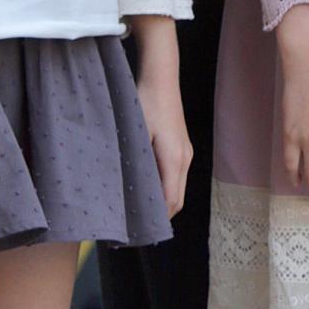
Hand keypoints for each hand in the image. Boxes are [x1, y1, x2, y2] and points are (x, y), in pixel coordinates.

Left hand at [131, 15, 191, 216]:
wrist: (161, 75)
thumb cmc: (144, 101)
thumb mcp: (134, 133)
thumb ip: (133, 163)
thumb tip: (122, 192)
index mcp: (174, 160)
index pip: (170, 202)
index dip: (156, 221)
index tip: (136, 233)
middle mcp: (185, 159)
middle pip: (176, 199)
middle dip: (159, 216)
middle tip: (133, 227)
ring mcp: (186, 152)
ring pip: (177, 188)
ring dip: (162, 201)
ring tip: (137, 210)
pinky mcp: (182, 145)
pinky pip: (176, 176)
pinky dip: (164, 187)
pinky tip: (145, 186)